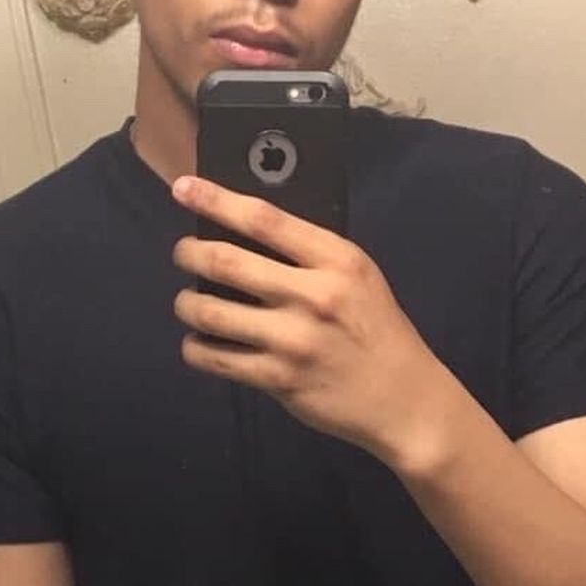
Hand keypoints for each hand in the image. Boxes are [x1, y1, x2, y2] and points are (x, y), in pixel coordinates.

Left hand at [170, 176, 453, 465]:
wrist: (403, 398)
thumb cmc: (376, 327)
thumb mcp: (358, 276)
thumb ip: (311, 254)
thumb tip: (244, 230)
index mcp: (336, 260)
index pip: (265, 219)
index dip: (216, 200)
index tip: (183, 187)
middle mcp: (312, 296)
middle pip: (226, 261)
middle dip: (189, 252)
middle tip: (182, 252)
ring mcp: (292, 340)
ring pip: (210, 313)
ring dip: (186, 303)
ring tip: (188, 301)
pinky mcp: (278, 379)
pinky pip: (214, 359)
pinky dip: (195, 347)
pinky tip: (198, 342)